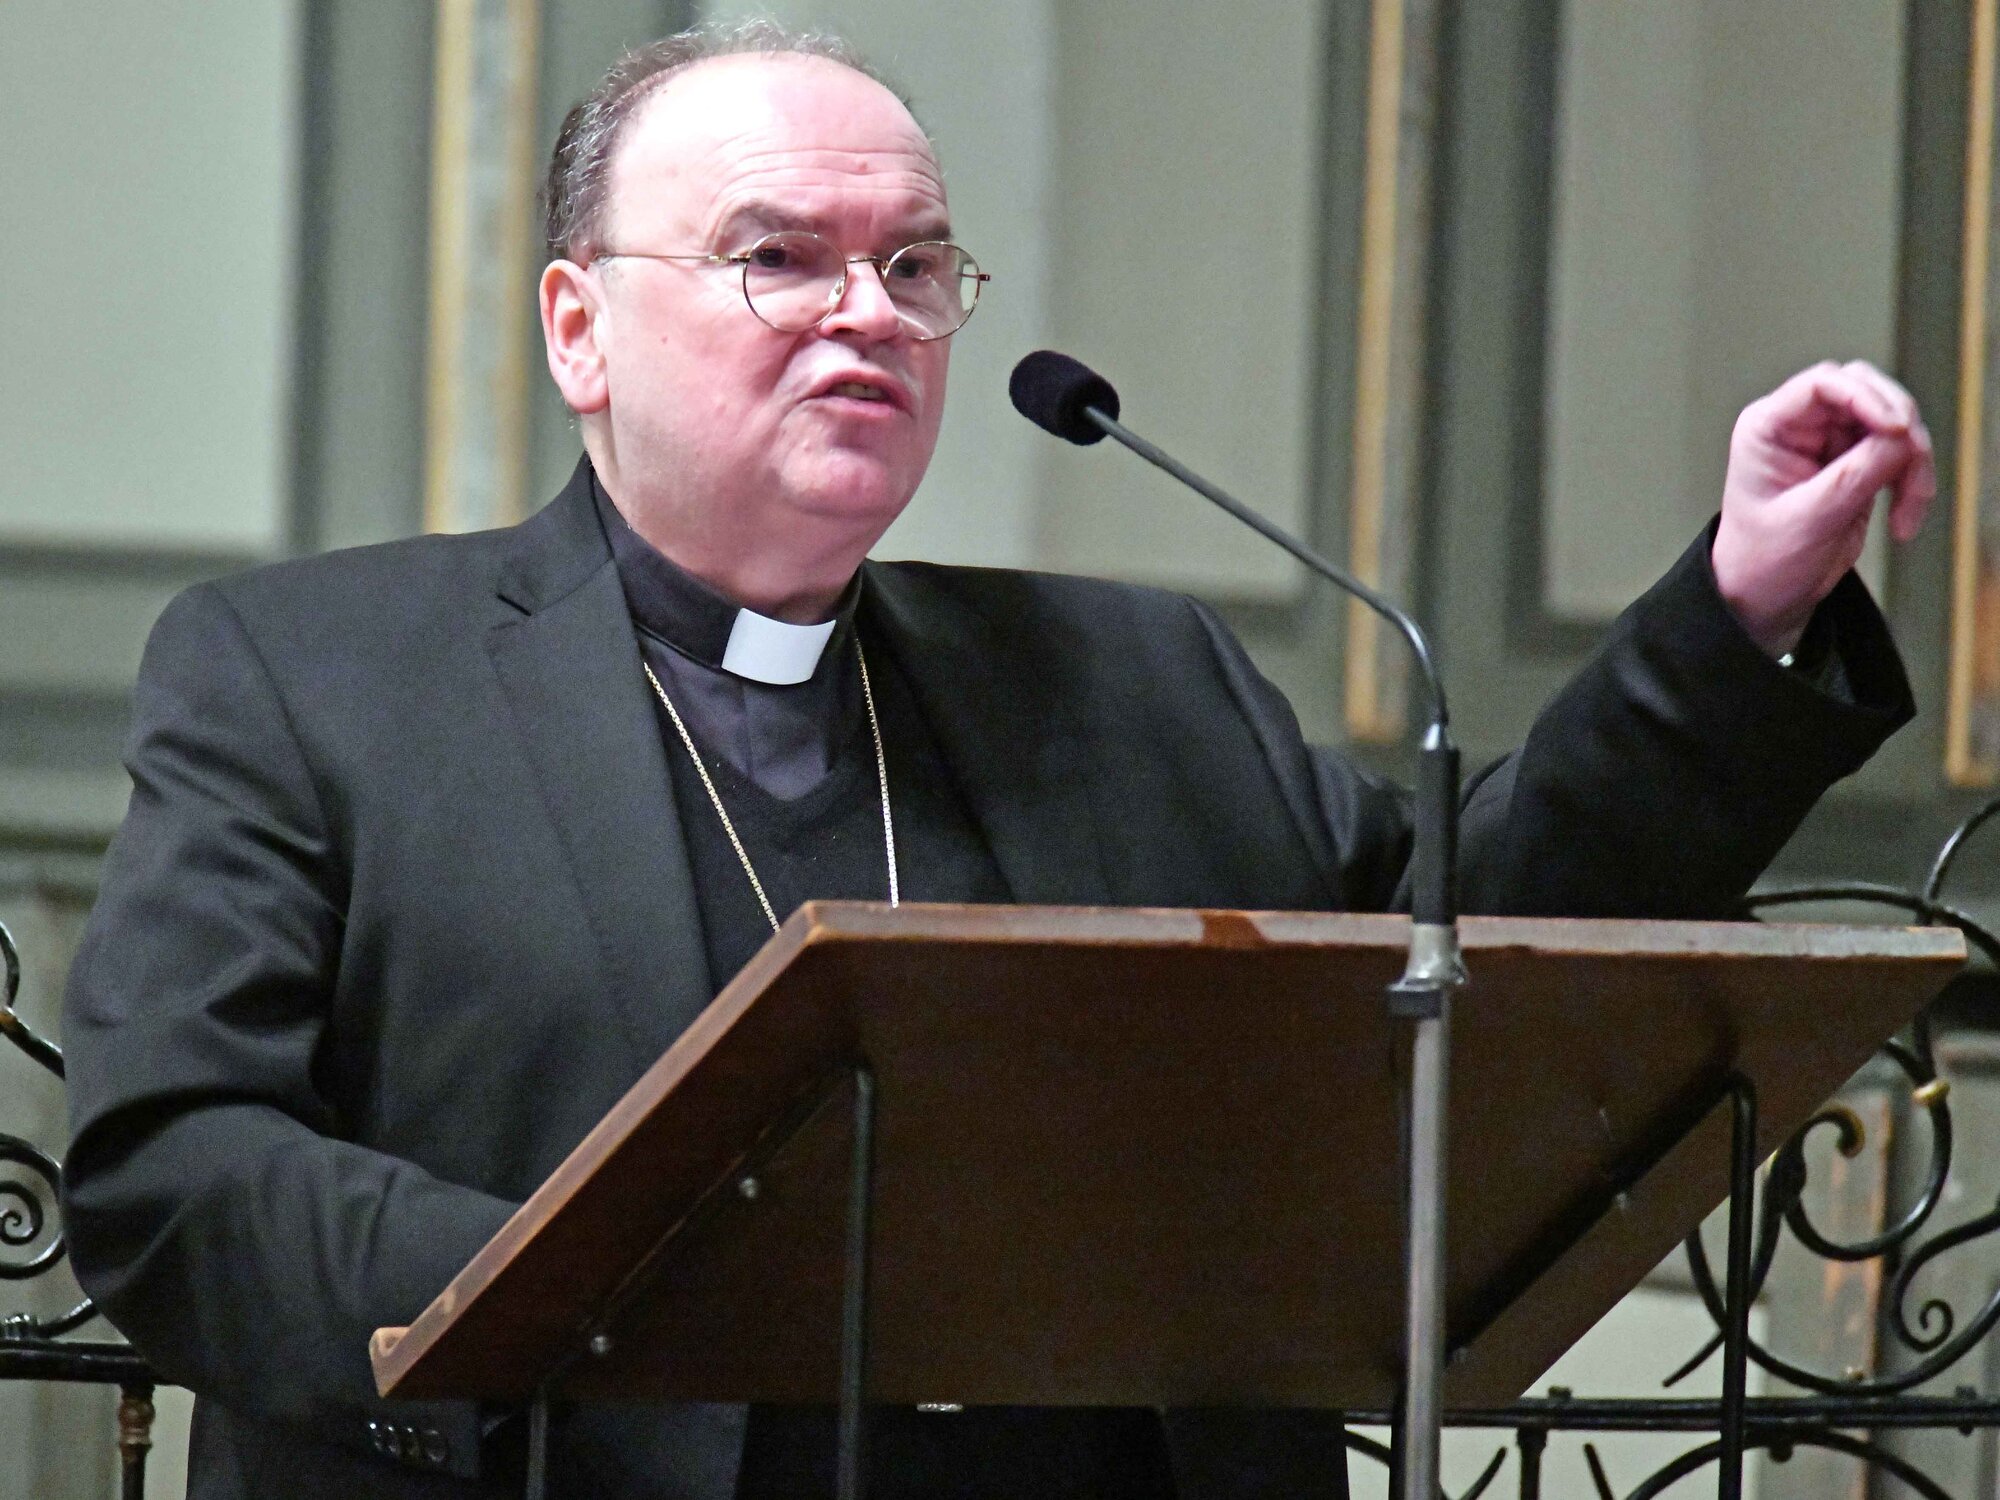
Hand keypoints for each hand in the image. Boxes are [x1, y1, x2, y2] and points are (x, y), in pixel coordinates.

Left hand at [1711, 360, 1935, 657]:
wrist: (1767, 595)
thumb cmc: (1763, 560)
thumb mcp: (1807, 520)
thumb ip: (1853, 476)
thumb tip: (1901, 439)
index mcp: (1767, 428)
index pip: (1821, 385)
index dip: (1865, 396)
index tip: (1896, 428)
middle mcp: (1799, 426)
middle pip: (1866, 392)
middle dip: (1898, 428)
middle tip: (1913, 462)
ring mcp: (1830, 442)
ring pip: (1891, 423)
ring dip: (1912, 461)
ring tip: (1908, 510)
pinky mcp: (1857, 463)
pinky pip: (1899, 453)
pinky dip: (1912, 480)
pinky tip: (1905, 517)